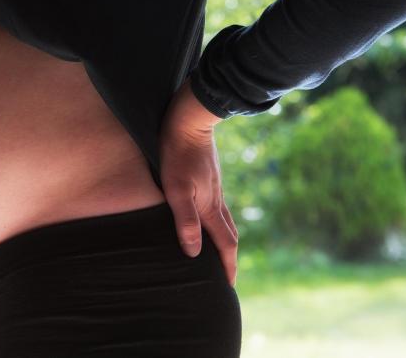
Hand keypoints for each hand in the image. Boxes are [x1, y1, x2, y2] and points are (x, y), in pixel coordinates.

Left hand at [158, 75, 238, 285]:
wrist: (188, 119)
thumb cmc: (177, 154)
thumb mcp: (176, 189)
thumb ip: (186, 220)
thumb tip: (195, 253)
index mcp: (210, 206)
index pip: (224, 243)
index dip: (227, 266)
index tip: (228, 286)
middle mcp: (216, 199)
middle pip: (228, 233)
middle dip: (229, 257)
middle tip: (226, 275)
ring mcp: (214, 186)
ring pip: (223, 218)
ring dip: (222, 238)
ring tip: (216, 251)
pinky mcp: (207, 175)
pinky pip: (216, 205)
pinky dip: (215, 220)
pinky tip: (205, 217)